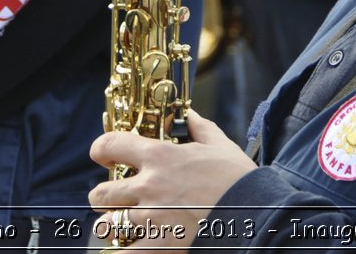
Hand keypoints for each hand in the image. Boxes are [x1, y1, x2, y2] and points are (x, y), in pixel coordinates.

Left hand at [88, 113, 256, 249]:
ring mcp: (150, 219)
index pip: (111, 145)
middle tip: (113, 199)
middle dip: (103, 196)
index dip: (100, 149)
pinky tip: (131, 246)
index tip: (102, 155)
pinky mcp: (157, 247)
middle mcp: (147, 187)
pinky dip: (122, 250)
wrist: (255, 214)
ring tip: (122, 226)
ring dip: (112, 225)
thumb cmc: (238, 179)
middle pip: (101, 192)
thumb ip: (200, 128)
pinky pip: (123, 253)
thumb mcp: (220, 146)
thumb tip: (190, 115)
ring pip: (106, 224)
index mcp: (159, 157)